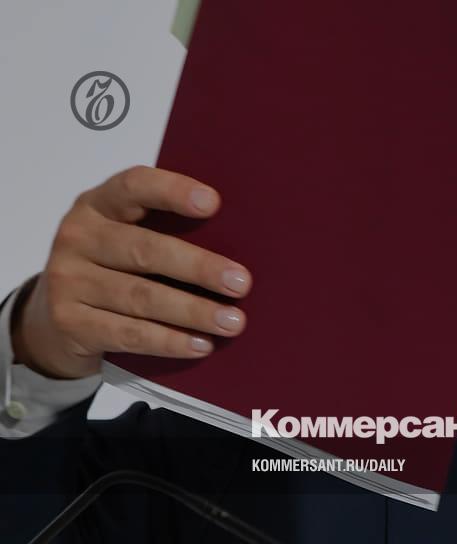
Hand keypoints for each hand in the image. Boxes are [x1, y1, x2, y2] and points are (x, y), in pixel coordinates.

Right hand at [10, 165, 250, 378]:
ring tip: (232, 322)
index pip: (134, 186)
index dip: (173, 191)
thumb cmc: (115, 267)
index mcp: (98, 204)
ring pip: (141, 297)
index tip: (213, 203)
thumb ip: (167, 229)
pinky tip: (201, 345)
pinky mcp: (70, 323)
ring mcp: (68, 281)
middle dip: (199, 267)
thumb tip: (239, 242)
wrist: (58, 318)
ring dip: (193, 312)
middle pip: (145, 250)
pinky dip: (170, 340)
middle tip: (241, 283)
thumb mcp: (129, 236)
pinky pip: (129, 334)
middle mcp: (78, 237)